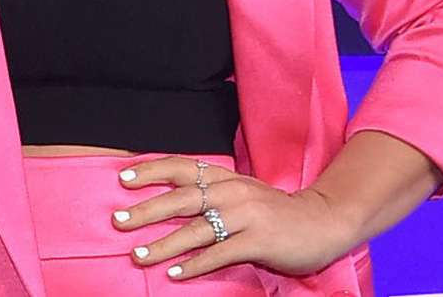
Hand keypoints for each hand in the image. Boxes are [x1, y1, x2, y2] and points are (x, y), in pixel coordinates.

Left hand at [111, 157, 357, 281]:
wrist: (323, 221)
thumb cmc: (275, 210)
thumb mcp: (242, 192)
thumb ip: (212, 192)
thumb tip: (171, 197)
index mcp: (225, 177)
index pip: (181, 167)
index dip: (151, 171)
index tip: (123, 178)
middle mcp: (232, 192)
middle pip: (181, 199)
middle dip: (146, 210)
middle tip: (118, 221)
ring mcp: (246, 216)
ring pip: (195, 230)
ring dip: (164, 244)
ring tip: (139, 256)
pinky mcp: (258, 241)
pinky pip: (219, 254)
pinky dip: (195, 264)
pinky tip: (175, 274)